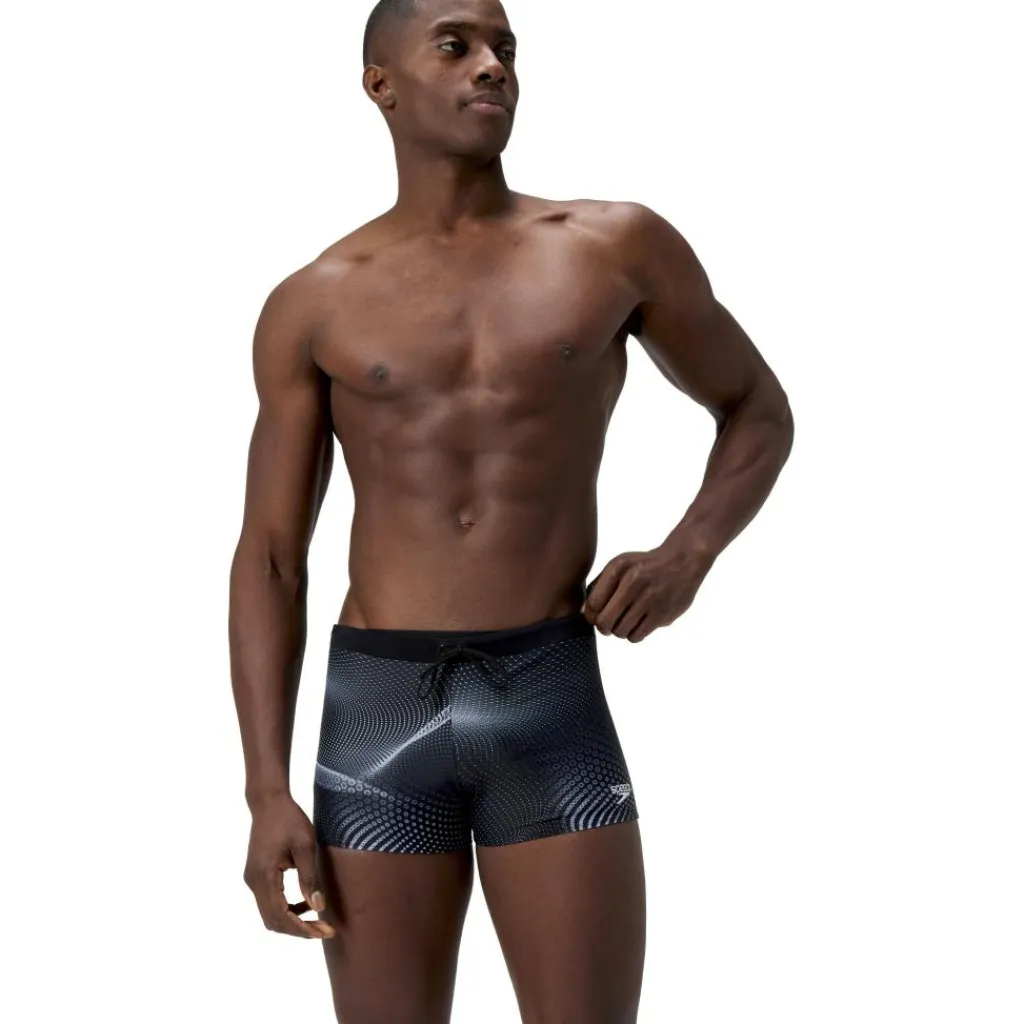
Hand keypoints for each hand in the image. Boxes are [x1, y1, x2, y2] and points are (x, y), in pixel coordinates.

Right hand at [243, 794, 335, 939]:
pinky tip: (304, 902)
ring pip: (269, 914)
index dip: (303, 929)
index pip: (281, 915)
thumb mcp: (305, 846)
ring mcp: (252, 879)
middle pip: (273, 921)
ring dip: (292, 921)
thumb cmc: (289, 819)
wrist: (269, 802)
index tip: (326, 931)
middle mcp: (254, 882)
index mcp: (265, 876)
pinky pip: (269, 902)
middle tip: (325, 930)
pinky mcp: (256, 875)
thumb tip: (318, 908)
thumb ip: (310, 878)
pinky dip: (285, 909)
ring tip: (317, 919)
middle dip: (299, 930)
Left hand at [581, 542, 714, 641]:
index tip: (594, 616)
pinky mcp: (663, 613)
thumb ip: (599, 585)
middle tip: (607, 624)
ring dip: (619, 630)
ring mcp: (650, 599)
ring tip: (625, 621)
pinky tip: (637, 623)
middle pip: (605, 622)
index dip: (589, 616)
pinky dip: (633, 634)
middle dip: (603, 627)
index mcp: (619, 569)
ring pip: (621, 632)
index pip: (593, 603)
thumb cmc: (645, 565)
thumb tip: (584, 612)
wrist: (682, 560)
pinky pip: (637, 636)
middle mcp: (633, 583)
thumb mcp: (620, 564)